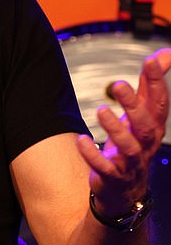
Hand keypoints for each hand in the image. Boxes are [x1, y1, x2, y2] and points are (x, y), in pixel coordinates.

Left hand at [77, 47, 170, 216]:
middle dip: (133, 104)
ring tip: (101, 110)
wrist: (124, 190)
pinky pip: (104, 168)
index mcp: (154, 126)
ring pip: (129, 146)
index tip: (150, 61)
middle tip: (117, 83)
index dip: (156, 82)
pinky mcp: (113, 177)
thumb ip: (149, 85)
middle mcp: (146, 144)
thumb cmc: (133, 144)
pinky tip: (82, 141)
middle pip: (145, 124)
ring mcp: (131, 163)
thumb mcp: (142, 114)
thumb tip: (164, 54)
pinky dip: (93, 156)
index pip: (159, 102)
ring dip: (115, 128)